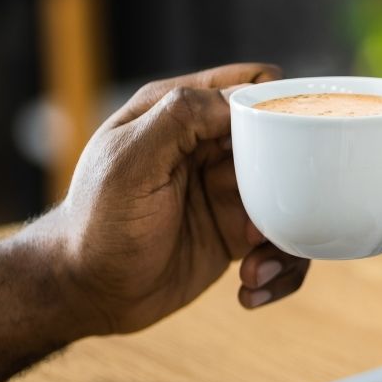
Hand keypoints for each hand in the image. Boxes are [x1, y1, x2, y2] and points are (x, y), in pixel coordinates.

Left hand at [34, 63, 310, 335]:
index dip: (280, 110)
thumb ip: (180, 118)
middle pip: (284, 147)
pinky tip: (249, 289)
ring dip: (286, 242)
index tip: (291, 146)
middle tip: (268, 226)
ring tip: (254, 270)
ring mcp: (227, 192)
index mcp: (181, 114)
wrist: (88, 293)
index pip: (250, 89)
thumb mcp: (131, 161)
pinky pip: (283, 244)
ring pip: (293, 200)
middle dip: (292, 187)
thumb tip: (243, 98)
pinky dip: (279, 270)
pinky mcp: (238, 235)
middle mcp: (209, 148)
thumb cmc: (98, 224)